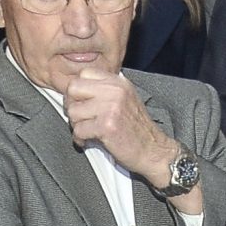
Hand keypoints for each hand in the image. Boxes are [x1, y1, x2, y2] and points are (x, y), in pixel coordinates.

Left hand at [63, 69, 183, 181]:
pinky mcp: (106, 126)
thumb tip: (75, 91)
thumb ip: (104, 90)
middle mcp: (115, 91)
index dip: (79, 91)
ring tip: (88, 131)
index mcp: (118, 82)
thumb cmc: (137, 130)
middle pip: (73, 89)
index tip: (82, 103)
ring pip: (73, 111)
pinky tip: (89, 140)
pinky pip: (78, 130)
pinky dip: (80, 139)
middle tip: (80, 117)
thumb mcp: (125, 99)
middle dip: (72, 106)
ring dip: (76, 125)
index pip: (84, 74)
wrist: (153, 151)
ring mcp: (110, 107)